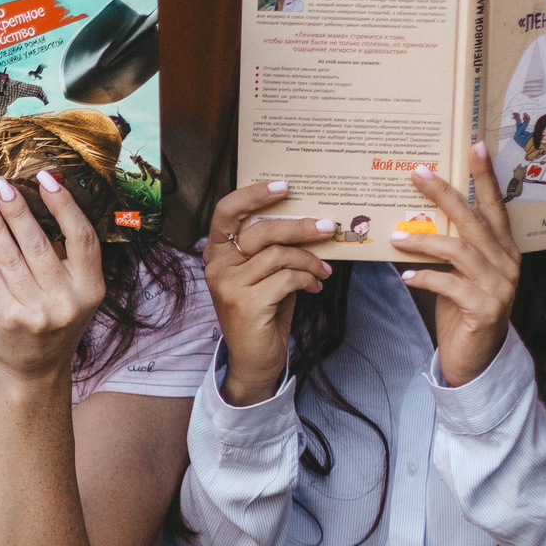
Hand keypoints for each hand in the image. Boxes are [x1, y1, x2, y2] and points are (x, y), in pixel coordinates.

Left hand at [0, 170, 105, 383]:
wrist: (34, 372)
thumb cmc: (53, 326)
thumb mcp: (74, 296)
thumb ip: (65, 260)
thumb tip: (39, 205)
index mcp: (91, 289)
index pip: (81, 237)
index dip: (64, 205)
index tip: (46, 179)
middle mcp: (66, 300)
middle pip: (40, 242)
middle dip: (17, 209)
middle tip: (2, 185)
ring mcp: (36, 311)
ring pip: (10, 255)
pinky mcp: (6, 317)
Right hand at [202, 180, 333, 405]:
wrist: (254, 359)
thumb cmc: (263, 311)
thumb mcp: (264, 274)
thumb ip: (272, 248)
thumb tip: (308, 220)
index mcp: (217, 253)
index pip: (226, 212)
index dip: (253, 194)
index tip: (284, 186)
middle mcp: (216, 266)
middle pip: (261, 231)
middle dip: (300, 228)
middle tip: (328, 228)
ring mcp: (228, 285)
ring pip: (280, 255)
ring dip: (310, 261)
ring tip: (324, 271)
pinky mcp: (246, 303)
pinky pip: (287, 278)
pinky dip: (308, 280)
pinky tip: (315, 287)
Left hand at [391, 142, 520, 387]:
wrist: (477, 357)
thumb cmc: (463, 310)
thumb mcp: (458, 274)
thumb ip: (449, 248)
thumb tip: (411, 221)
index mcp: (503, 249)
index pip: (495, 206)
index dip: (485, 177)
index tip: (474, 146)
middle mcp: (507, 262)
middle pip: (474, 221)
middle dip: (445, 195)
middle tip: (418, 174)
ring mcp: (499, 286)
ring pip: (460, 252)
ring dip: (425, 241)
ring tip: (396, 236)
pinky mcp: (485, 309)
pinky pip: (450, 286)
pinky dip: (425, 279)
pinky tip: (404, 277)